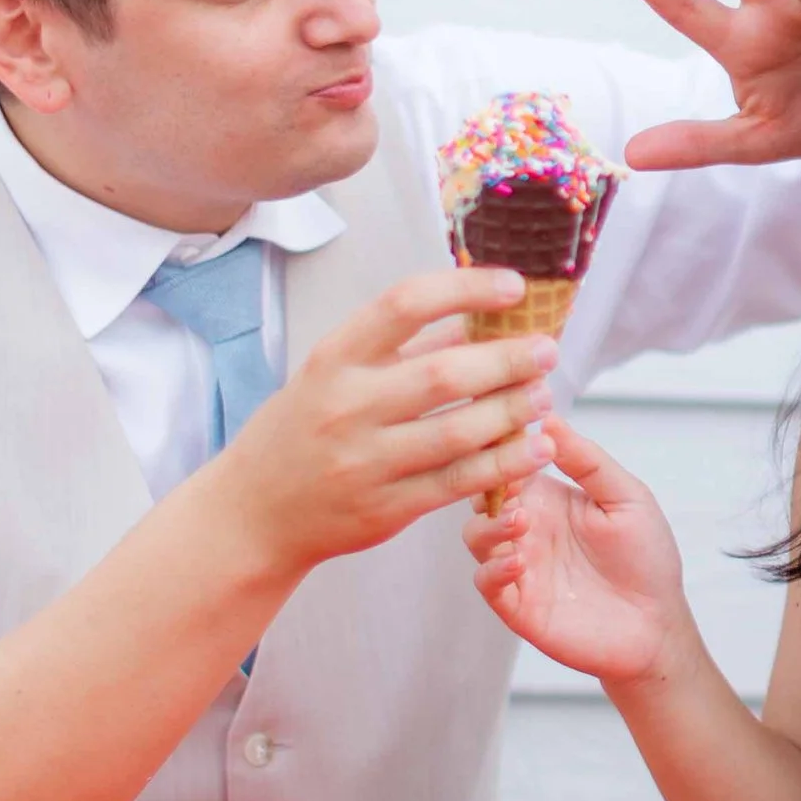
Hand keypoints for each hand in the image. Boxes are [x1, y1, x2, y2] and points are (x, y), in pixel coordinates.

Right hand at [212, 269, 557, 574]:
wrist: (254, 513)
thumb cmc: (300, 431)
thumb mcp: (333, 373)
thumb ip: (402, 347)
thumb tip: (475, 317)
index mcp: (334, 359)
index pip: (405, 305)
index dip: (466, 289)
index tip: (513, 287)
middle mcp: (348, 406)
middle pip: (445, 374)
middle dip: (509, 359)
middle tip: (546, 350)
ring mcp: (366, 462)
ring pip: (459, 432)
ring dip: (513, 411)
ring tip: (544, 395)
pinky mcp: (386, 509)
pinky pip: (458, 483)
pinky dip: (505, 464)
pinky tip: (536, 448)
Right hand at [463, 413, 693, 686]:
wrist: (656, 624)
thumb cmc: (646, 559)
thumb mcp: (627, 498)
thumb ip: (588, 462)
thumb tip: (551, 420)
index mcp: (549, 497)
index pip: (509, 463)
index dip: (501, 448)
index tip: (506, 434)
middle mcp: (528, 527)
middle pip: (481, 496)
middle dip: (486, 485)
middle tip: (507, 481)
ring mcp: (520, 565)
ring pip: (476, 537)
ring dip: (490, 526)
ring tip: (521, 522)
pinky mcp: (517, 604)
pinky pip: (485, 582)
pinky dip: (493, 569)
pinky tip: (519, 561)